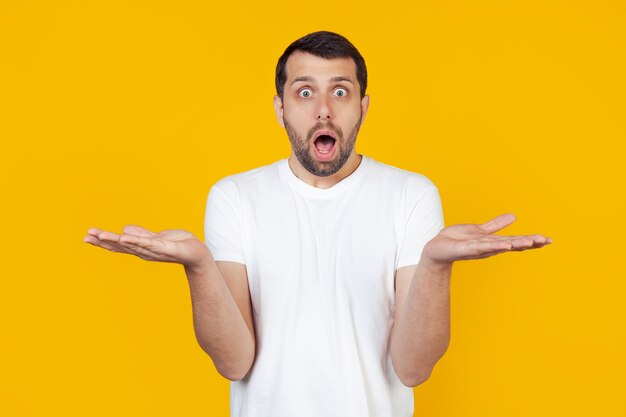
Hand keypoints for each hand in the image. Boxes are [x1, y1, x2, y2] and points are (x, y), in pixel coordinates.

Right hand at [83, 225, 211, 270]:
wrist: (197, 252)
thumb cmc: (178, 244)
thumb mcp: (157, 237)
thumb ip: (141, 234)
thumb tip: (124, 229)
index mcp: (141, 247)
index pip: (119, 244)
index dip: (103, 240)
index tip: (88, 236)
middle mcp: (144, 251)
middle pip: (120, 246)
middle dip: (102, 241)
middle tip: (86, 236)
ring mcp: (152, 250)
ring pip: (130, 244)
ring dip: (114, 239)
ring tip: (100, 235)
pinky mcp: (163, 248)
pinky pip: (147, 243)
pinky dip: (134, 240)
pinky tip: (123, 237)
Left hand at [421, 213, 551, 266]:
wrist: (437, 248)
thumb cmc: (457, 240)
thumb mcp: (480, 230)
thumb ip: (495, 225)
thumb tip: (514, 216)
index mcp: (494, 242)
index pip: (516, 240)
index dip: (532, 240)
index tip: (548, 239)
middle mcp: (489, 247)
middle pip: (512, 244)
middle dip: (529, 242)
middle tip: (545, 241)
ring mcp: (479, 248)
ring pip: (500, 245)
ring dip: (515, 244)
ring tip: (530, 242)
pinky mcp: (466, 248)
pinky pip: (481, 246)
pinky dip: (493, 246)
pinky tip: (504, 245)